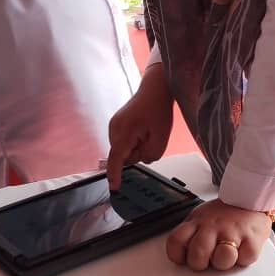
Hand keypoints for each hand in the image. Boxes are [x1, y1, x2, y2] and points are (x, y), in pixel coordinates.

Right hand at [106, 65, 173, 190]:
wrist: (155, 88)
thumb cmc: (158, 109)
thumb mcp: (161, 137)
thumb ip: (151, 155)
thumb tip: (140, 159)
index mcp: (125, 132)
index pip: (116, 158)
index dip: (115, 174)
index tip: (114, 187)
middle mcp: (114, 129)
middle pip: (124, 155)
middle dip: (138, 152)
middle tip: (151, 136)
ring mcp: (113, 125)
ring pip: (124, 149)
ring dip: (137, 146)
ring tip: (147, 129)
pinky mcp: (116, 124)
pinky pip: (125, 142)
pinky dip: (134, 140)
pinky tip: (143, 128)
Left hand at [166, 200, 271, 271]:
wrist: (250, 198)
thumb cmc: (224, 214)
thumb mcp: (201, 217)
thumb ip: (190, 234)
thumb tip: (181, 254)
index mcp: (196, 222)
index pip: (175, 242)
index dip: (177, 255)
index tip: (184, 257)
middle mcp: (212, 227)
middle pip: (197, 256)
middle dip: (201, 263)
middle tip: (208, 258)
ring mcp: (232, 232)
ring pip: (222, 260)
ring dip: (224, 262)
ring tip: (227, 253)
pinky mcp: (251, 239)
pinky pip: (244, 260)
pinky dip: (244, 258)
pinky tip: (242, 248)